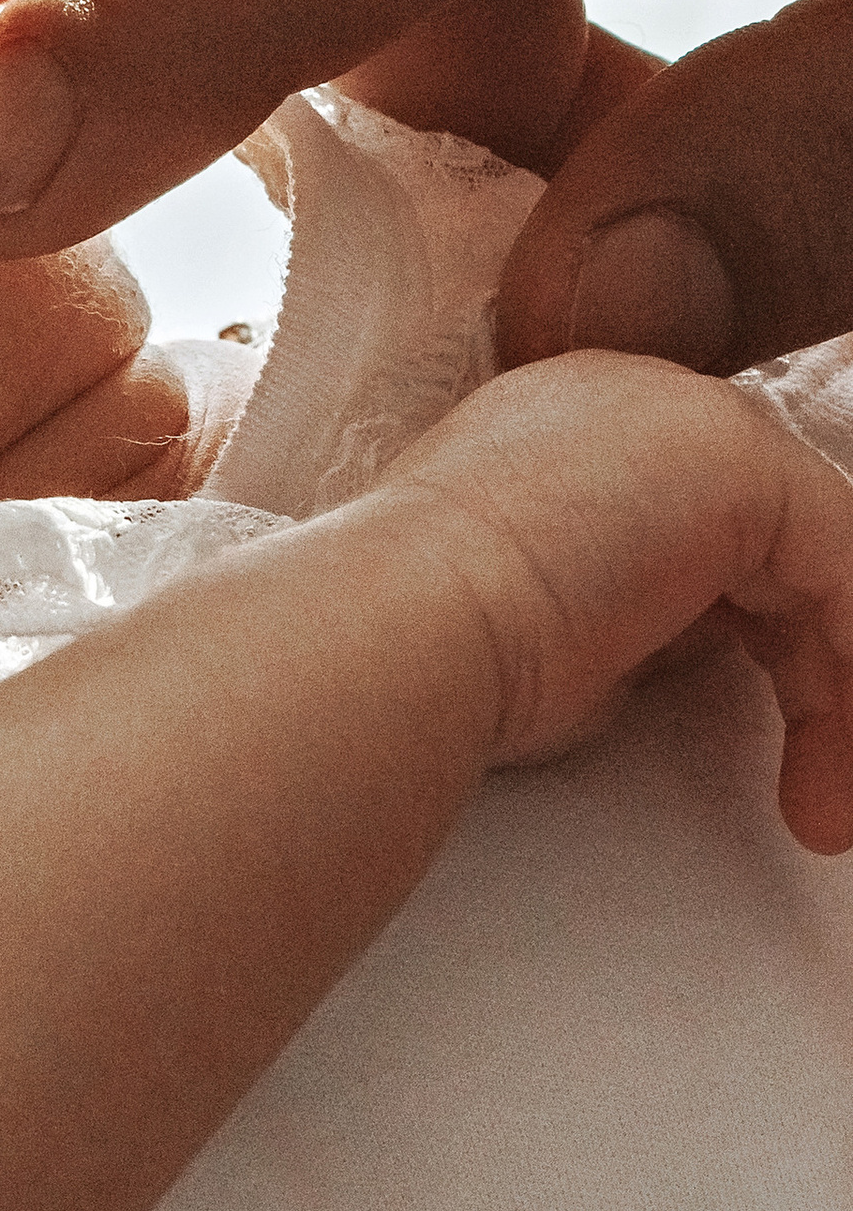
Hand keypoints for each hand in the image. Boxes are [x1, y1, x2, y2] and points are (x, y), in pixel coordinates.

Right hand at [379, 348, 852, 854]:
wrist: (402, 623)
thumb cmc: (447, 650)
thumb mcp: (568, 625)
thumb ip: (648, 609)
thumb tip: (708, 646)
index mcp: (578, 427)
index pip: (715, 528)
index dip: (755, 636)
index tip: (779, 753)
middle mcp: (636, 400)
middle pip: (780, 541)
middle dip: (813, 675)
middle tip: (816, 801)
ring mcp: (687, 413)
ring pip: (820, 559)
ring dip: (835, 693)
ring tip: (822, 810)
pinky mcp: (738, 454)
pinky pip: (844, 563)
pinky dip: (848, 669)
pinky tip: (832, 757)